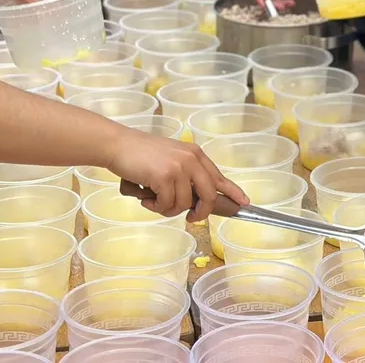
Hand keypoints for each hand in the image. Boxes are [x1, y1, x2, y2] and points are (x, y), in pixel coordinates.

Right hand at [106, 130, 247, 221]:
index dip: (233, 192)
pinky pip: (167, 204)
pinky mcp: (164, 176)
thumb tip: (197, 201)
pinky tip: (145, 196)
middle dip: (200, 213)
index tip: (244, 203)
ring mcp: (179, 168)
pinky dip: (155, 206)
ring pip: (184, 204)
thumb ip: (187, 175)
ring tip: (153, 199)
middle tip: (190, 218)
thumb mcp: (172, 160)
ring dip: (167, 208)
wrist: (119, 145)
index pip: (220, 177)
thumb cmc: (142, 155)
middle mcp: (191, 160)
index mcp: (196, 155)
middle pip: (208, 196)